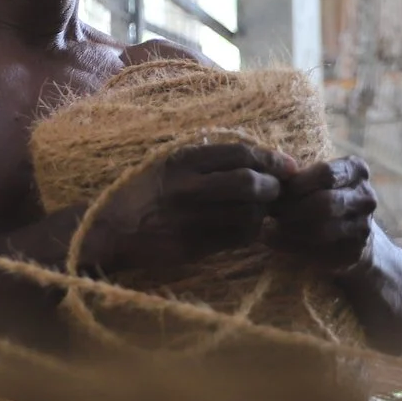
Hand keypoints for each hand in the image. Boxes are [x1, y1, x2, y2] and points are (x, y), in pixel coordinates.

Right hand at [77, 140, 287, 274]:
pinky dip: (251, 233)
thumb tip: (261, 160)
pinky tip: (247, 228)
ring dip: (263, 213)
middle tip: (277, 191)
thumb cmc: (147, 193)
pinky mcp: (192, 246)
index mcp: (184, 161)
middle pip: (249, 183)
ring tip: (261, 211)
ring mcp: (190, 219)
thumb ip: (209, 161)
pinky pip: (237, 239)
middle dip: (272, 187)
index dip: (271, 159)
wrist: (112, 229)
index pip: (241, 154)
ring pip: (248, 214)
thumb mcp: (171, 164)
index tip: (289, 165)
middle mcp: (187, 187)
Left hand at [266, 156, 377, 275]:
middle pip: (324, 202)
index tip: (276, 189)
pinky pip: (318, 250)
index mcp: (357, 170)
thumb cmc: (323, 196)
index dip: (297, 182)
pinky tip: (279, 241)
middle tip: (271, 211)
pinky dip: (292, 245)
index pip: (326, 173)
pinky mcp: (354, 251)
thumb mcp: (315, 179)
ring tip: (272, 225)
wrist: (350, 235)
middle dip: (292, 208)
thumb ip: (296, 177)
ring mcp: (364, 226)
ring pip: (321, 229)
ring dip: (290, 228)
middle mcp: (366, 197)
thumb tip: (268, 180)